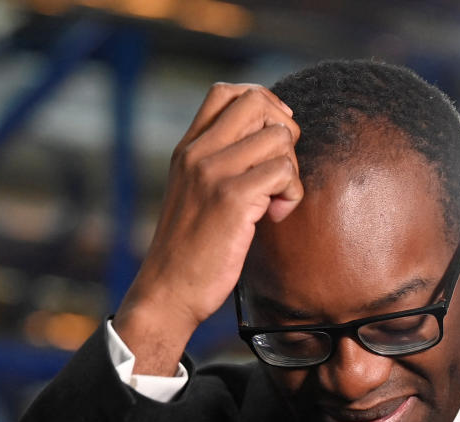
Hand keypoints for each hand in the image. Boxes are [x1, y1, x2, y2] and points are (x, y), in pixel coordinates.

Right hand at [113, 83, 302, 374]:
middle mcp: (197, 152)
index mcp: (188, 148)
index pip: (226, 91)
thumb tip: (273, 140)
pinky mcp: (231, 198)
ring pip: (278, 137)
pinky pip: (283, 172)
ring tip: (276, 201)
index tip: (273, 140)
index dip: (263, 104)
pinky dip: (291, 195)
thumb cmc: (192, 250)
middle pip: (258, 102)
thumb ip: (221, 164)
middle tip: (280, 171)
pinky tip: (275, 217)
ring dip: (291, 170)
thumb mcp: (197, 194)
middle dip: (284, 132)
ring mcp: (212, 172)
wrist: (168, 291)